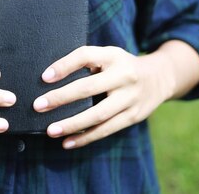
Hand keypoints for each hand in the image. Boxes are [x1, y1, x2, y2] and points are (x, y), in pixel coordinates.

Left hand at [33, 46, 174, 148]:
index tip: (44, 77)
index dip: (64, 65)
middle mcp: (123, 75)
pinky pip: (106, 129)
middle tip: (38, 106)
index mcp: (113, 56)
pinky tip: (67, 142)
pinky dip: (86, 137)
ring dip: (72, 124)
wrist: (159, 78)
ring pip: (98, 114)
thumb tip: (49, 78)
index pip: (85, 56)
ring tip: (50, 131)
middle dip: (61, 98)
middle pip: (88, 87)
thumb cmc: (121, 66)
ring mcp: (130, 97)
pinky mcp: (133, 116)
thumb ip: (86, 62)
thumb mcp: (108, 56)